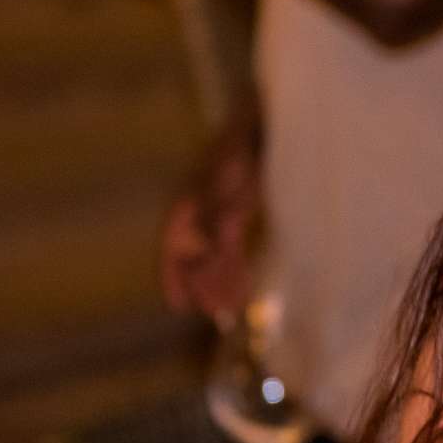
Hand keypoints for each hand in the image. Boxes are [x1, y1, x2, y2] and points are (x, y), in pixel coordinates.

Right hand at [159, 134, 259, 317]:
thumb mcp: (228, 184)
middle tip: (218, 315)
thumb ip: (214, 219)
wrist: (270, 127)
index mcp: (187, 205)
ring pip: (216, 257)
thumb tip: (201, 255)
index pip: (173, 248)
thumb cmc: (244, 151)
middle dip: (204, 286)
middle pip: (196, 258)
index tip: (179, 306)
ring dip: (221, 282)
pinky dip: (237, 268)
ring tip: (231, 310)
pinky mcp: (242, 213)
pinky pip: (234, 249)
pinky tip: (245, 289)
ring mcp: (220, 213)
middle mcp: (199, 212)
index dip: (173, 277)